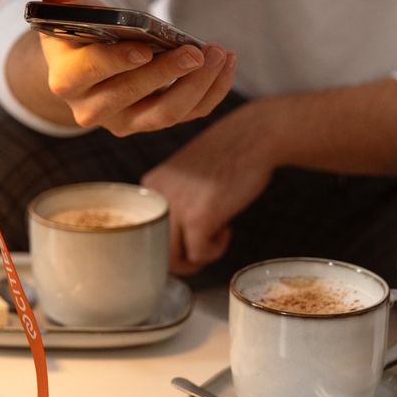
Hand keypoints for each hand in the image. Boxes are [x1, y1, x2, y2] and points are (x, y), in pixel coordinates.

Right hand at [39, 33, 235, 135]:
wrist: (82, 68)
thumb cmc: (81, 33)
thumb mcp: (73, 15)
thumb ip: (83, 3)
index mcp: (66, 78)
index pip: (90, 71)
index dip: (117, 61)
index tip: (145, 50)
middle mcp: (90, 108)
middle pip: (133, 95)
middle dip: (168, 73)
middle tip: (196, 52)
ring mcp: (123, 122)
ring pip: (165, 113)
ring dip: (198, 85)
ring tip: (219, 54)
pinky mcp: (151, 123)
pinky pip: (188, 114)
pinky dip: (212, 91)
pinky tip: (226, 64)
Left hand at [141, 106, 273, 275]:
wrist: (252, 137)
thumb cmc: (227, 155)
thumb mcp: (186, 176)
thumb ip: (174, 200)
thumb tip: (174, 241)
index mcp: (150, 186)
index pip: (144, 232)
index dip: (168, 243)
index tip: (190, 238)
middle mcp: (157, 196)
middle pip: (155, 250)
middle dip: (181, 259)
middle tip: (203, 248)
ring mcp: (175, 207)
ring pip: (173, 259)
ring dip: (196, 259)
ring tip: (214, 240)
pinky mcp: (197, 217)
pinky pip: (198, 254)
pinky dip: (214, 251)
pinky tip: (226, 230)